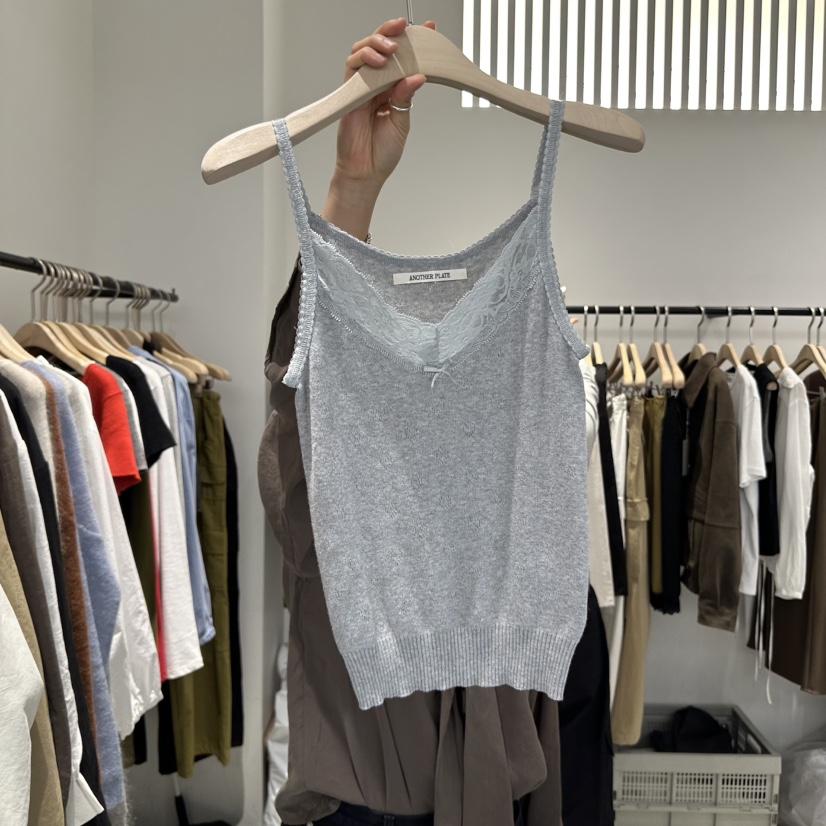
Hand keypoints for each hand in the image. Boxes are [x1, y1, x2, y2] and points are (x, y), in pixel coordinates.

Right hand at [322, 17, 435, 239]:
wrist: (365, 173)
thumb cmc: (382, 152)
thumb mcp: (402, 122)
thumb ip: (406, 98)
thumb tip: (418, 76)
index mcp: (391, 90)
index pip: (401, 59)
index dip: (412, 42)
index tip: (429, 28)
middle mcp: (376, 85)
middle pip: (378, 48)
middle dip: (390, 32)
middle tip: (404, 27)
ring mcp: (361, 89)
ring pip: (362, 53)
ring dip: (375, 44)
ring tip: (391, 48)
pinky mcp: (348, 95)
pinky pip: (352, 69)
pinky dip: (364, 60)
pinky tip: (379, 62)